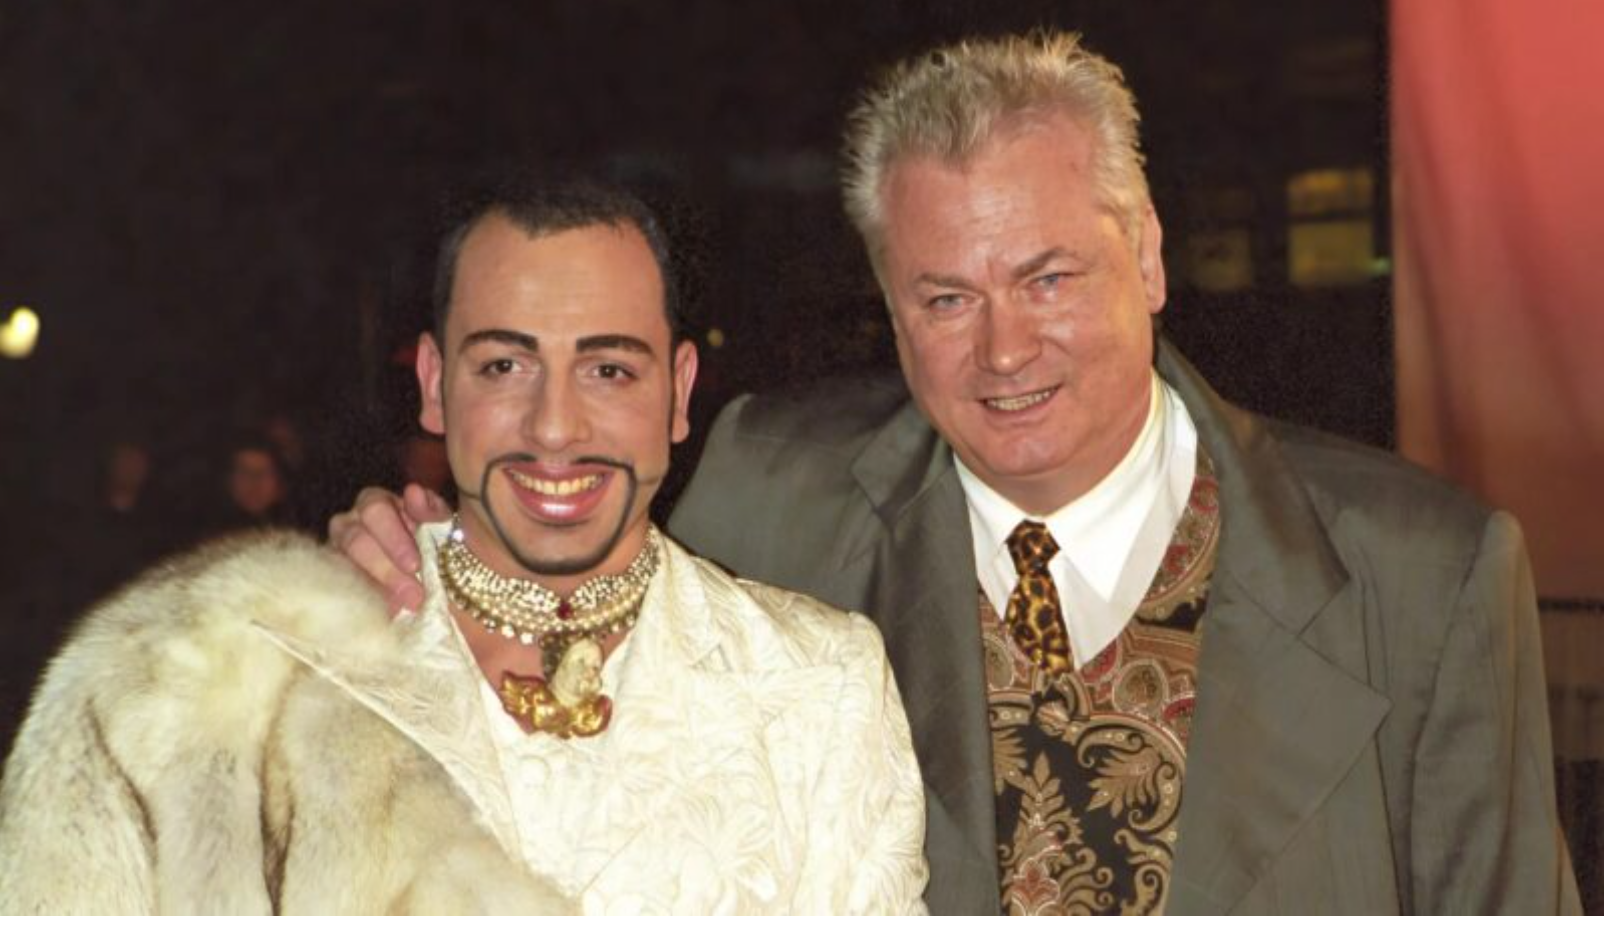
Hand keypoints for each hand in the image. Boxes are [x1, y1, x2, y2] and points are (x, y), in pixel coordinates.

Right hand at [327, 483, 451, 614]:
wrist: (436, 578)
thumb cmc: (435, 546)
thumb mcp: (441, 526)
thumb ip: (431, 511)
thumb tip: (413, 492)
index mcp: (377, 503)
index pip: (375, 509)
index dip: (393, 537)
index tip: (415, 565)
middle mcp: (350, 521)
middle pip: (356, 540)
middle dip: (386, 569)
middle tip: (413, 595)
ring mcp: (336, 550)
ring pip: (344, 565)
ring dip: (376, 588)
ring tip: (402, 606)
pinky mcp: (332, 576)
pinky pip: (338, 587)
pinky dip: (362, 600)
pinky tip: (386, 613)